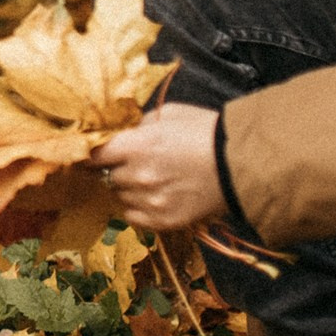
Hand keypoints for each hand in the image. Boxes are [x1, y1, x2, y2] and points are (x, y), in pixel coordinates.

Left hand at [91, 106, 225, 231]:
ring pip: (121, 197)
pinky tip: (155, 197)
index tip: (97, 155)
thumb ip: (140, 124)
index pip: (94, 155)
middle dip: (118, 170)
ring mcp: (150, 201)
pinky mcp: (163, 221)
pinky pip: (133, 217)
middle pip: (108, 177)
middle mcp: (138, 176)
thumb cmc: (206, 132)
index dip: (94, 155)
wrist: (241, 164)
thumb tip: (123, 133)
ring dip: (129, 190)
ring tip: (153, 180)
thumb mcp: (169, 114)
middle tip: (136, 165)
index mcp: (137, 146)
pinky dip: (138, 208)